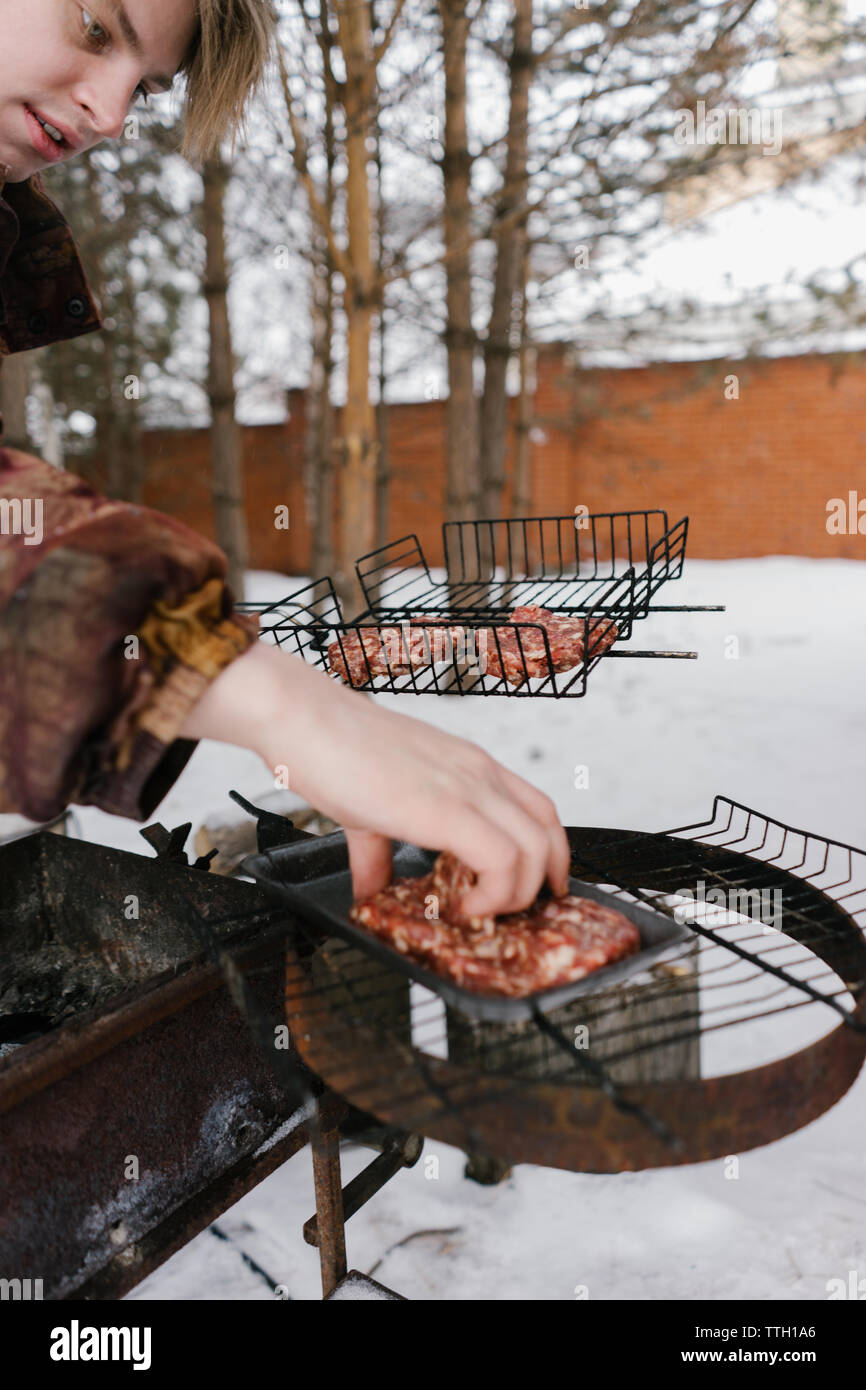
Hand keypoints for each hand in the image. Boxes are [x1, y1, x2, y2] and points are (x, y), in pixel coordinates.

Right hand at [181, 642, 570, 917]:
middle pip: (549, 830)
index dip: (547, 854)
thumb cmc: (330, 748)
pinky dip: (492, 895)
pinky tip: (459, 906)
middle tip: (516, 912)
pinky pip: (502, 861)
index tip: (533, 888)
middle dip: (542, 881)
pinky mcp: (446, 809)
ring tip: (475, 911)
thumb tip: (371, 891)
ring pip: (535, 849)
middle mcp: (479, 772)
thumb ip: (378, 852)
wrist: (302, 717)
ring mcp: (467, 787)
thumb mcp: (367, 808)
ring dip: (515, 895)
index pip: (537, 808)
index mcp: (468, 766)